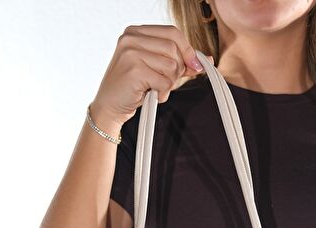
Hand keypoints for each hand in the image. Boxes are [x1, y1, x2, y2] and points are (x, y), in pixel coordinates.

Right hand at [91, 24, 214, 128]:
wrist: (109, 106)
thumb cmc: (132, 88)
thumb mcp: (155, 69)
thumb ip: (177, 62)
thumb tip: (206, 60)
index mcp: (136, 32)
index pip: (172, 32)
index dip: (188, 49)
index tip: (195, 66)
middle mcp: (131, 38)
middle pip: (174, 48)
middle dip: (177, 69)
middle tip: (166, 83)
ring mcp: (131, 52)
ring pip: (171, 65)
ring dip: (169, 83)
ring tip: (156, 89)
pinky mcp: (134, 70)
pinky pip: (164, 81)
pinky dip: (162, 93)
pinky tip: (151, 95)